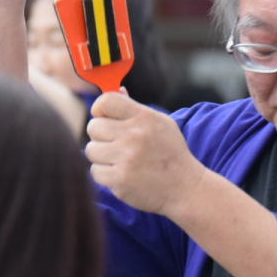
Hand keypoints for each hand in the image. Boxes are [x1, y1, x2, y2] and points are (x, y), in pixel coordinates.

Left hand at [86, 92, 206, 216]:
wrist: (184, 187)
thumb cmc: (170, 152)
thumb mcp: (160, 123)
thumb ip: (135, 108)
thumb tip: (117, 90)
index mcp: (144, 117)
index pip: (106, 101)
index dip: (100, 109)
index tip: (105, 118)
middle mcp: (134, 136)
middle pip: (93, 127)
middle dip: (101, 136)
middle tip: (116, 144)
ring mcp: (126, 158)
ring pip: (91, 150)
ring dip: (101, 156)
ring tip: (119, 160)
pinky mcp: (119, 180)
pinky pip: (95, 171)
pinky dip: (105, 174)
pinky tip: (121, 174)